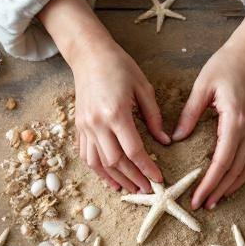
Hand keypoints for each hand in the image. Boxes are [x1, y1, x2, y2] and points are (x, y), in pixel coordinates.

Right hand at [38, 0, 168, 192]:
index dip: (147, 168)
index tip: (159, 179)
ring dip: (114, 179)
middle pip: (115, 162)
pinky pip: (86, 155)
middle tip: (147, 190)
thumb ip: (154, 117)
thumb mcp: (144, 88)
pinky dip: (98, 170)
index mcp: (116, 113)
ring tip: (129, 189)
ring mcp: (85, 126)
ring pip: (98, 163)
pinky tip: (110, 178)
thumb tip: (166, 142)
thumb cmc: (120, 67)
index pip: (133, 151)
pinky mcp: (78, 127)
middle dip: (133, 179)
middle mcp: (97, 123)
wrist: (89, 55)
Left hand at [172, 0, 244, 209]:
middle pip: (236, 170)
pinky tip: (232, 182)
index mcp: (235, 121)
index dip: (209, 183)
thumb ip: (189, 114)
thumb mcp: (202, 86)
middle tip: (202, 205)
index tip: (196, 198)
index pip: (222, 162)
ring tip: (216, 200)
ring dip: (232, 186)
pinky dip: (243, 173)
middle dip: (219, 191)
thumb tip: (177, 138)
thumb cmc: (226, 65)